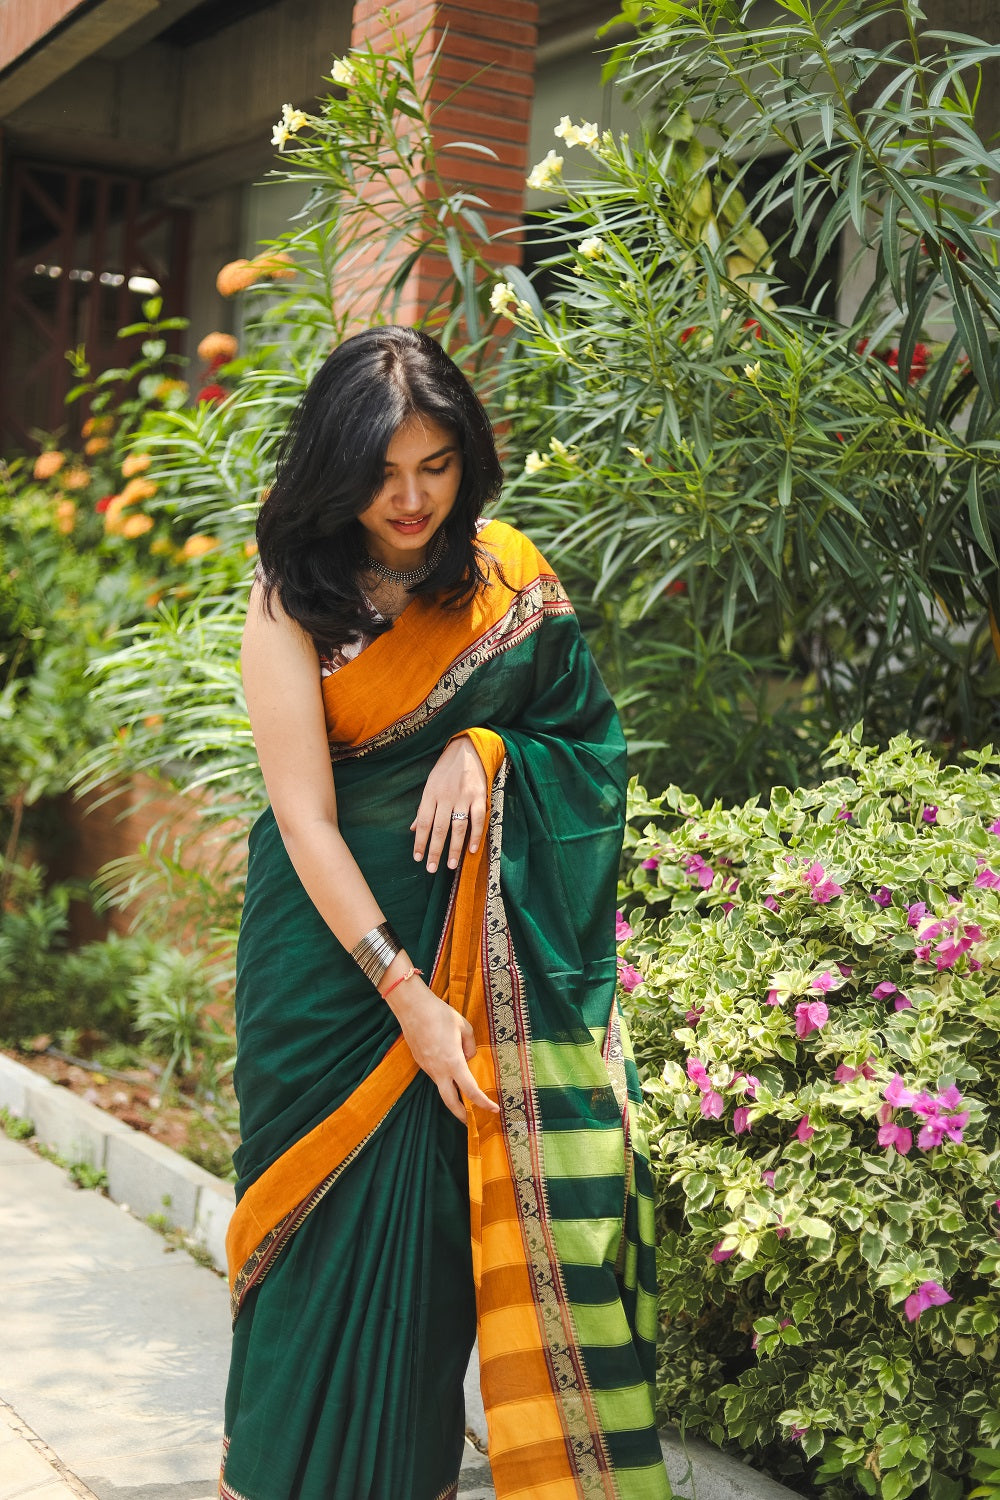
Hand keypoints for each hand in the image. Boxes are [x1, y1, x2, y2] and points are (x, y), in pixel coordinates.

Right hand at [386, 974, 497, 1122]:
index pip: (470, 1090)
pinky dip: (444, 1081)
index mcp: (453, 1062)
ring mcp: (427, 1067)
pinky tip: (450, 1073)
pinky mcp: (420, 1062)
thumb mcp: (464, 1027)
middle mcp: (439, 1070)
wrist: (412, 1008)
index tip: (494, 1109)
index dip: (483, 1103)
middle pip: (450, 1102)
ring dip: (453, 1096)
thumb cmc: (440, 1014)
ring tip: (465, 1097)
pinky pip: (435, 1076)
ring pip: (441, 1089)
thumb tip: (468, 1058)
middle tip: (472, 1121)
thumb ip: (470, 1046)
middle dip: (461, 1116)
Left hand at [410, 734, 487, 872]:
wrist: (468, 749)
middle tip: (431, 869)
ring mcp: (464, 797)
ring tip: (450, 865)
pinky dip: (476, 835)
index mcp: (431, 793)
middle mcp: (446, 797)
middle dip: (435, 851)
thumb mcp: (430, 784)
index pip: (423, 823)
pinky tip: (472, 850)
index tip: (417, 858)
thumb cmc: (446, 769)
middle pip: (439, 828)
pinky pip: (478, 819)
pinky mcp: (479, 796)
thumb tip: (413, 829)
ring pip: (458, 827)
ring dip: (454, 848)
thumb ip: (423, 808)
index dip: (420, 841)